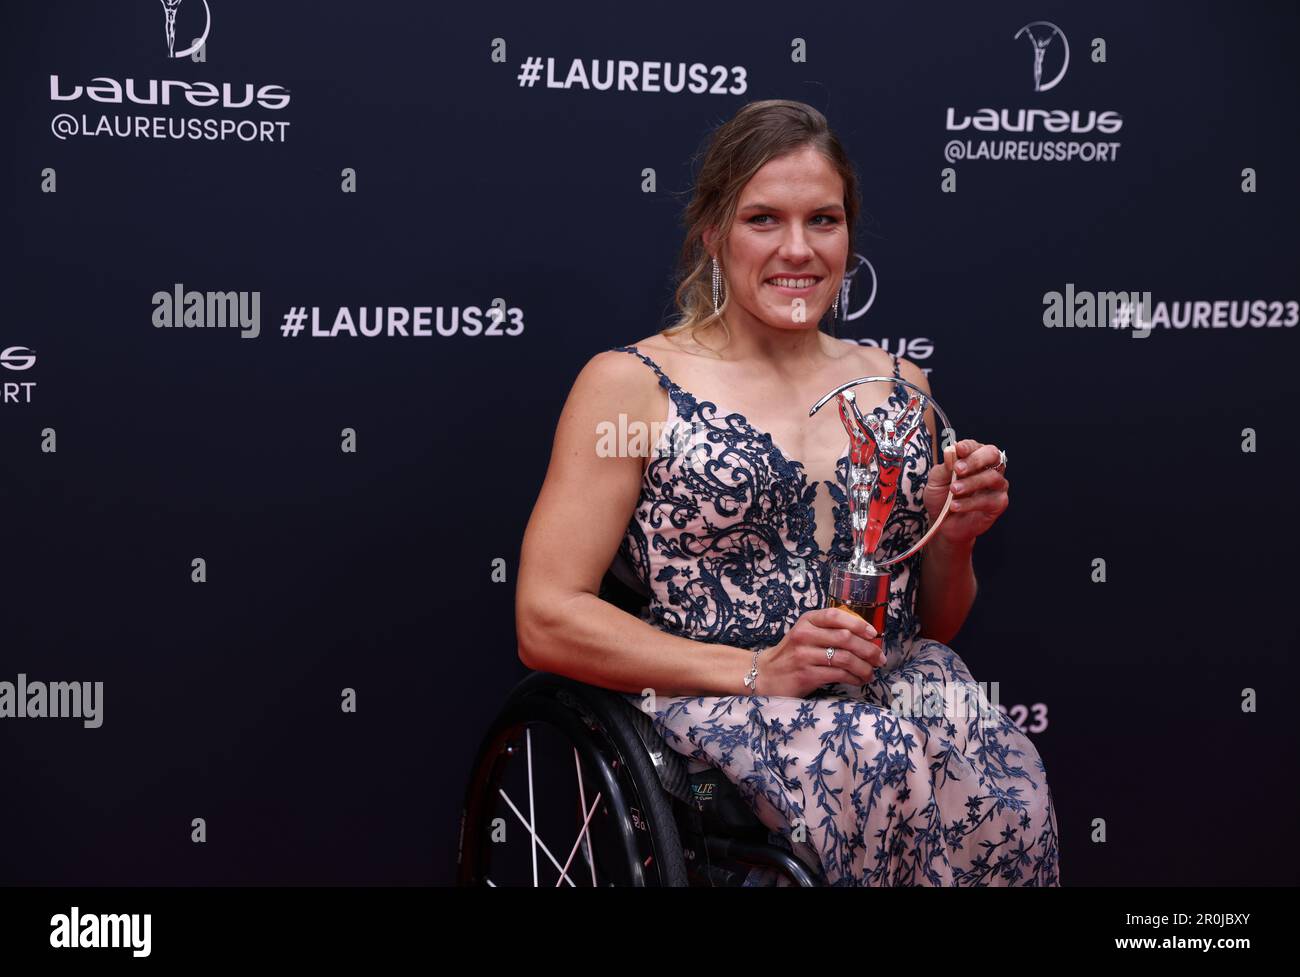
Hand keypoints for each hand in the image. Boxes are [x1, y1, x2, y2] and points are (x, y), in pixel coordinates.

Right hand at [754, 607, 886, 697]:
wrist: (766, 675)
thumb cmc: (792, 654)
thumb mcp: (805, 634)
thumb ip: (828, 630)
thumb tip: (866, 637)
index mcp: (807, 621)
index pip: (835, 615)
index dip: (858, 623)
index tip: (874, 633)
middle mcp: (804, 635)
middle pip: (845, 638)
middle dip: (868, 649)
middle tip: (880, 659)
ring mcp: (804, 655)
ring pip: (844, 658)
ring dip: (864, 667)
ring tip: (871, 673)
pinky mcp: (806, 675)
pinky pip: (838, 675)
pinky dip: (853, 678)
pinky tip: (858, 680)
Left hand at [923, 439, 1008, 547]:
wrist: (942, 524)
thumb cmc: (941, 498)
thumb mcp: (936, 481)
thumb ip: (944, 467)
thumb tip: (952, 451)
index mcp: (974, 458)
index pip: (976, 446)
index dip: (969, 446)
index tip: (959, 449)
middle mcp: (989, 469)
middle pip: (992, 455)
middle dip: (975, 460)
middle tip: (958, 469)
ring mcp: (997, 486)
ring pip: (992, 477)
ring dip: (971, 483)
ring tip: (954, 490)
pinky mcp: (999, 503)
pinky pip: (989, 500)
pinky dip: (971, 502)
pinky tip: (956, 505)